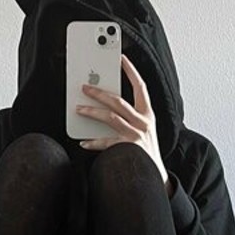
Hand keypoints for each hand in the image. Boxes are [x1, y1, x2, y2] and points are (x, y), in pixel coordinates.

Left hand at [75, 53, 168, 189]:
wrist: (155, 176)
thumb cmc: (146, 150)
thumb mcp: (144, 128)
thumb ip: (130, 115)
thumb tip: (107, 102)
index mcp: (148, 114)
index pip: (141, 87)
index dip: (131, 71)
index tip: (121, 58)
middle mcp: (143, 122)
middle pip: (118, 101)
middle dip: (99, 92)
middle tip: (84, 87)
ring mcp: (135, 135)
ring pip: (110, 117)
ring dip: (92, 112)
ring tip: (79, 109)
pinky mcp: (128, 149)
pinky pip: (106, 143)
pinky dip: (93, 142)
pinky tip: (83, 141)